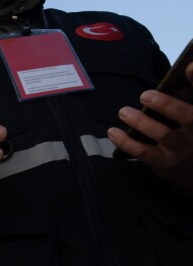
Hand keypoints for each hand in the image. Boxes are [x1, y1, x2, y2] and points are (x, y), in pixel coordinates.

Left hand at [108, 62, 192, 191]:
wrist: (187, 165)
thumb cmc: (183, 129)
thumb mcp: (187, 110)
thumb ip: (186, 91)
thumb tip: (184, 69)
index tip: (187, 66)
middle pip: (187, 115)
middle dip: (166, 104)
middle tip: (145, 95)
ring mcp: (181, 147)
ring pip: (163, 134)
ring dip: (141, 122)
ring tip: (124, 112)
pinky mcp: (164, 161)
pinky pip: (144, 152)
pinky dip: (126, 142)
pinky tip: (113, 132)